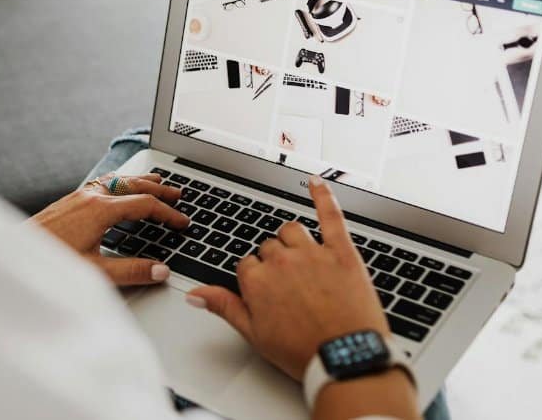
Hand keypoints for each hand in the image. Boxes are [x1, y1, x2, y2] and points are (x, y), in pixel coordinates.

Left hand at [31, 173, 187, 285]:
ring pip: (116, 181)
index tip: (183, 221)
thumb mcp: (95, 272)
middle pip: (133, 186)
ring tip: (154, 181)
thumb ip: (131, 271)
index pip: (144, 205)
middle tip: (178, 193)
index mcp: (100, 210)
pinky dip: (118, 182)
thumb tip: (160, 271)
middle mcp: (89, 197)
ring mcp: (77, 196)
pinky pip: (101, 183)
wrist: (15, 253)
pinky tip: (116, 187)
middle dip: (158, 189)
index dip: (168, 213)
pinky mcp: (68, 201)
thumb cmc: (51, 263)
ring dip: (138, 182)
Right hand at [186, 176, 387, 380]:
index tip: (269, 294)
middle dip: (276, 264)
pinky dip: (323, 195)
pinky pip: (330, 215)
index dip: (258, 280)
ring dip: (293, 241)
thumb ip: (224, 307)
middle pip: (269, 247)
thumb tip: (195, 295)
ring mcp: (312, 253)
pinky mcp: (342, 251)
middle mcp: (281, 261)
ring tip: (303, 262)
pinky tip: (316, 182)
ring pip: (292, 231)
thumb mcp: (255, 335)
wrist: (347, 359)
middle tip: (291, 288)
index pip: (248, 264)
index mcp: (257, 281)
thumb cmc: (303, 352)